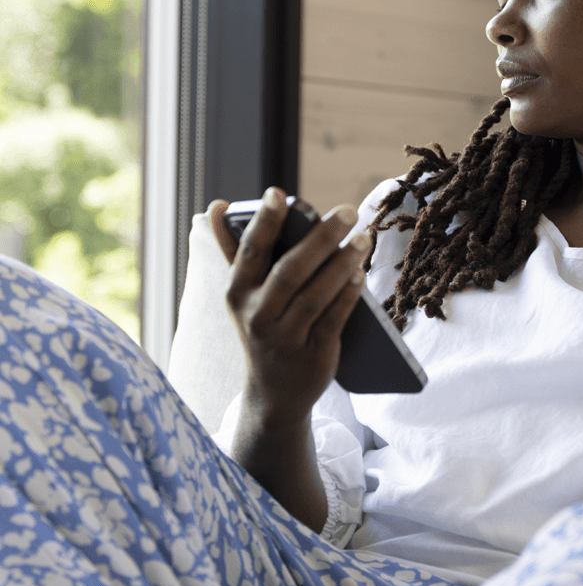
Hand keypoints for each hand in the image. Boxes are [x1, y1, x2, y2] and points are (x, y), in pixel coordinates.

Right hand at [207, 189, 368, 429]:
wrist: (274, 392)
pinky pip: (333, 319)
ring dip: (341, 263)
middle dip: (320, 238)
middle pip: (290, 271)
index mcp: (237, 293)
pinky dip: (347, 295)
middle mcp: (256, 316)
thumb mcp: (244, 294)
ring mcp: (284, 338)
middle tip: (348, 210)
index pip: (250, 252)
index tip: (278, 193)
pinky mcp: (311, 355)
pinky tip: (360, 273)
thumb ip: (233, 250)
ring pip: (315, 295)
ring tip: (363, 237)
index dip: (263, 222)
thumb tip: (217, 207)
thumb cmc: (264, 325)